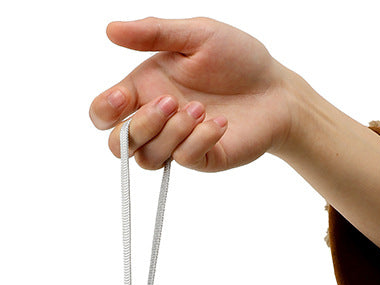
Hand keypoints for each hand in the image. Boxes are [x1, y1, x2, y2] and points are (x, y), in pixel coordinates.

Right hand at [89, 17, 294, 170]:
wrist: (276, 88)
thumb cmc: (237, 59)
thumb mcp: (196, 35)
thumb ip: (153, 33)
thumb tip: (110, 29)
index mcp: (145, 90)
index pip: (103, 114)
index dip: (103, 112)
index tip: (122, 98)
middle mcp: (156, 121)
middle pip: (119, 144)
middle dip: (140, 126)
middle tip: (171, 101)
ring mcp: (176, 144)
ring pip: (148, 158)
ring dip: (172, 132)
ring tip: (202, 109)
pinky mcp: (200, 159)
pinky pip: (184, 159)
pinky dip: (200, 139)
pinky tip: (220, 123)